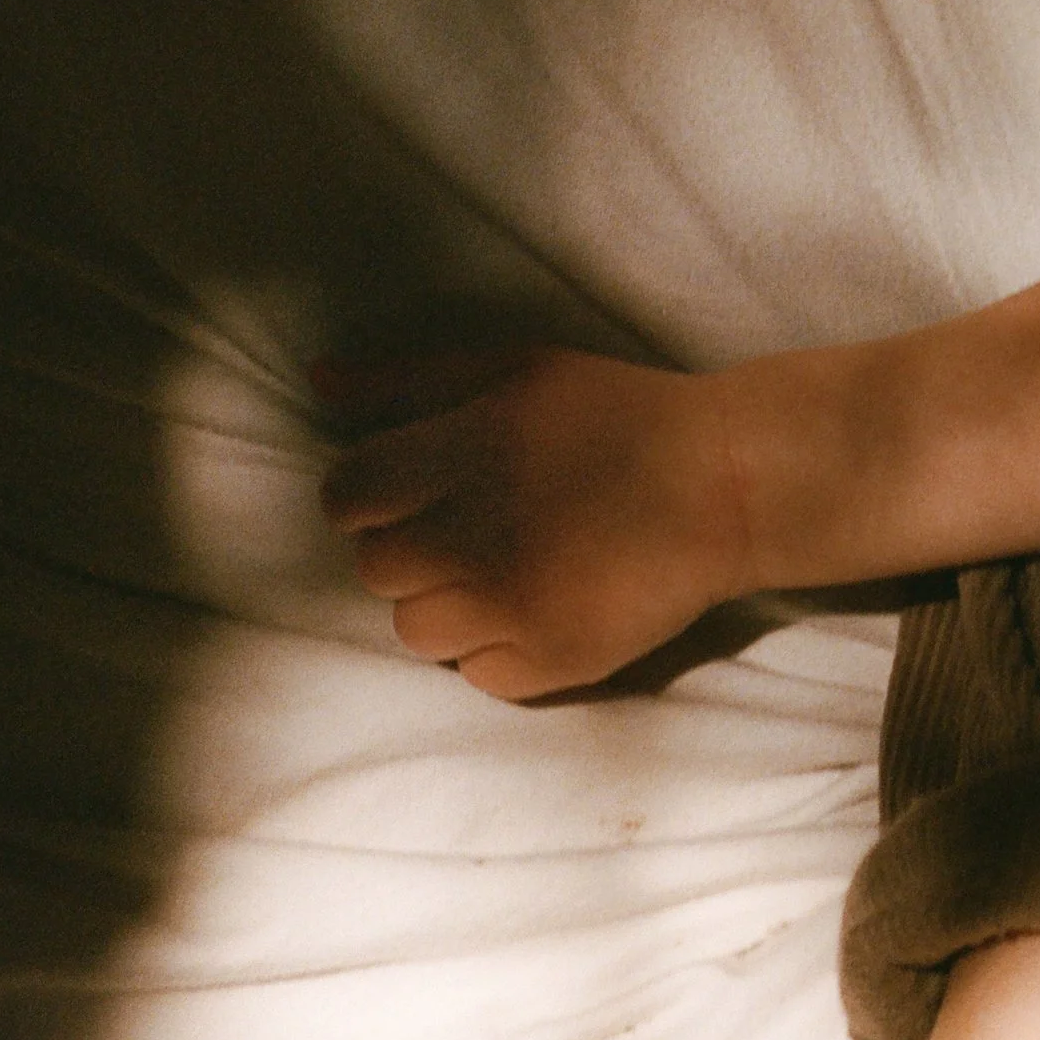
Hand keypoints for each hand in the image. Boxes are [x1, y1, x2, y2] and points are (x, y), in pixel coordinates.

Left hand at [318, 347, 755, 700]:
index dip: (366, 495)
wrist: (723, 484)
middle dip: (405, 548)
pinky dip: (493, 646)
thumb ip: (407, 379)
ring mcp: (518, 607)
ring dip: (441, 602)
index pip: (347, 496)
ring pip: (414, 632)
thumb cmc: (613, 412)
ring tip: (497, 569)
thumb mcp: (512, 366)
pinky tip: (535, 603)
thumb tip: (316, 378)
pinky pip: (475, 673)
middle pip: (374, 570)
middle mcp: (483, 533)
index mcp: (467, 450)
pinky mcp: (555, 661)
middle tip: (462, 528)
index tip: (405, 491)